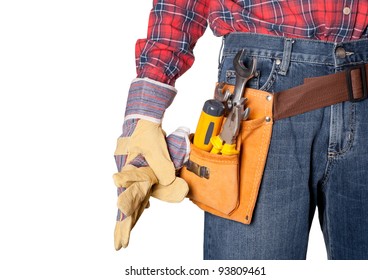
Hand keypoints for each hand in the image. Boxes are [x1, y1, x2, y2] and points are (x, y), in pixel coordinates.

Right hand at [113, 127, 189, 249]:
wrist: (143, 118)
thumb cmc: (147, 132)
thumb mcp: (155, 149)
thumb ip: (162, 166)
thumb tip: (166, 182)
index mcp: (127, 174)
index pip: (124, 204)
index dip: (123, 224)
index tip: (121, 241)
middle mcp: (127, 176)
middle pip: (125, 205)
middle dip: (124, 225)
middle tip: (120, 244)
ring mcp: (131, 174)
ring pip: (132, 198)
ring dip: (132, 213)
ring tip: (128, 231)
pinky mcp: (137, 169)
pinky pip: (138, 189)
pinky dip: (140, 200)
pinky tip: (145, 207)